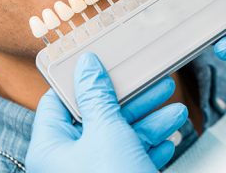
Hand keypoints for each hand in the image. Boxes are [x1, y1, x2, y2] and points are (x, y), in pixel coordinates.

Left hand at [26, 52, 187, 172]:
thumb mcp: (108, 132)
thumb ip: (98, 96)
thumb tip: (87, 65)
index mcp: (50, 148)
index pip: (58, 101)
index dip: (80, 79)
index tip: (104, 62)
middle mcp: (66, 164)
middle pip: (95, 117)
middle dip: (130, 100)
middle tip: (152, 82)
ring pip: (118, 139)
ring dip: (148, 122)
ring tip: (175, 108)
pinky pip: (129, 159)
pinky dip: (149, 147)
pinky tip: (169, 137)